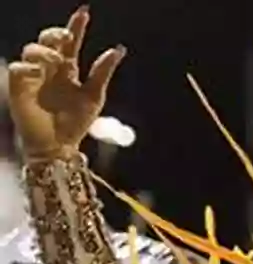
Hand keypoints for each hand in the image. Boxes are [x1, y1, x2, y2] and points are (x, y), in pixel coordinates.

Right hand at [6, 7, 125, 160]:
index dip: (76, 26)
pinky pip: (19, 70)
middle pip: (48, 41)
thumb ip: (103, 72)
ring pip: (31, 51)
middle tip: (68, 35)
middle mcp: (49, 69)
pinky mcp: (20, 89)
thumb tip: (119, 49)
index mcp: (68, 69)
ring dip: (44, 51)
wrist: (59, 146)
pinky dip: (28, 67)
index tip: (85, 12)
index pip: (70, 43)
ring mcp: (34, 77)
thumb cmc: (75, 123)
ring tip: (57, 60)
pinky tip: (38, 72)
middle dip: (55, 33)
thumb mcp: (94, 96)